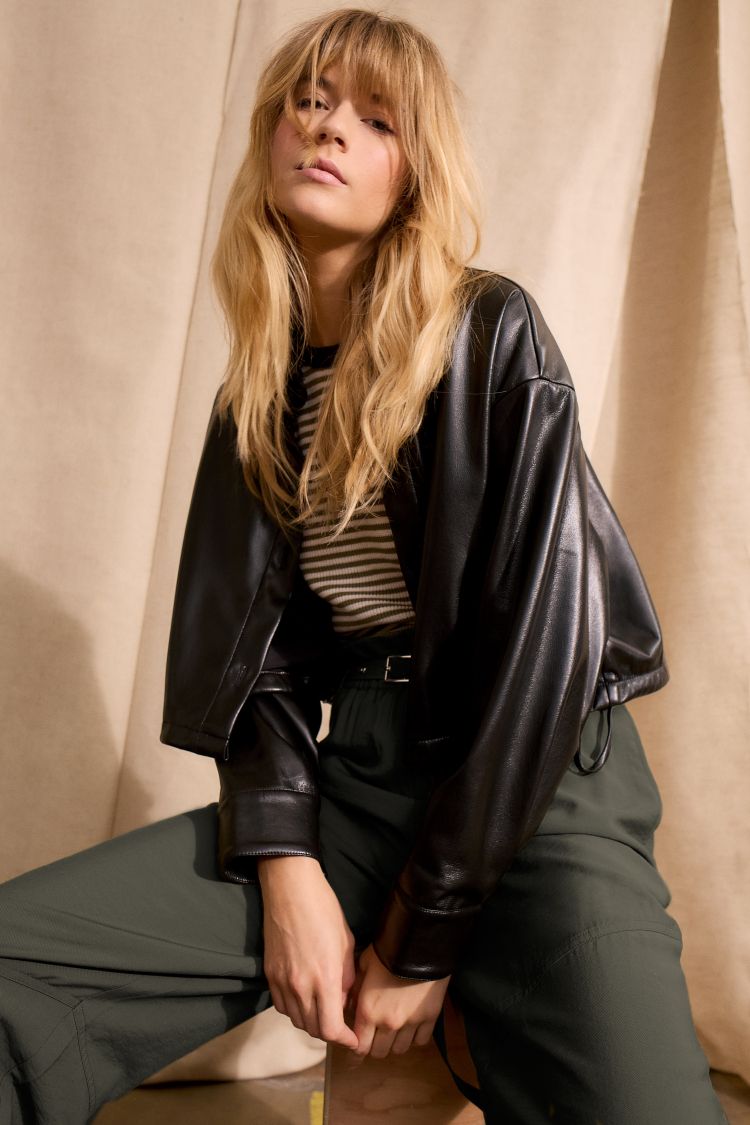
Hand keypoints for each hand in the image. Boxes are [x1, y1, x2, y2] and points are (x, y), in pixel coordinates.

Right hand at [258, 856, 358, 1050]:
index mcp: (326, 978)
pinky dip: (294, 1010)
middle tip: (342, 1026)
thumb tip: (345, 999)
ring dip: (312, 1023)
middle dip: (331, 1033)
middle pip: (314, 1029)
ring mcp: (282, 981)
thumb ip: (347, 977)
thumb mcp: (347, 943)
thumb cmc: (323, 909)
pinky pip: (281, 1006)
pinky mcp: (269, 974)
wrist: (290, 889)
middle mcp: (301, 985)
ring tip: (324, 1012)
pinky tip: (304, 999)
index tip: (354, 1039)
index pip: (332, 1028)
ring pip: (296, 1020)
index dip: (345, 1040)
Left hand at [345, 943, 450, 1059]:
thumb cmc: (388, 951)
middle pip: (379, 1052)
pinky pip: (420, 1041)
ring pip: (400, 1050)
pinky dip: (415, 1038)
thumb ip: (356, 988)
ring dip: (395, 1043)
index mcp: (368, 1010)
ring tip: (394, 1031)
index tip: (355, 1054)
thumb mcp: (363, 964)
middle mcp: (388, 1023)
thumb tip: (352, 1004)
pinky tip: (412, 1027)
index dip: (355, 1053)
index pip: (359, 1046)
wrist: (419, 944)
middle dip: (375, 1047)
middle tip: (375, 1037)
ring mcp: (410, 1023)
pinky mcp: (429, 1019)